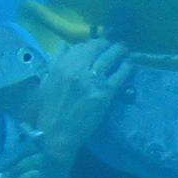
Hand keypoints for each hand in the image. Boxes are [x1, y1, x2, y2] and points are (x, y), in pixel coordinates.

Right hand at [33, 37, 134, 155]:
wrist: (57, 134)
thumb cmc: (50, 109)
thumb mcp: (47, 81)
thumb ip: (57, 61)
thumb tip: (65, 45)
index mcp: (62, 66)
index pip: (81, 46)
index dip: (92, 44)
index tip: (98, 45)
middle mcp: (77, 70)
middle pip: (98, 48)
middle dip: (108, 43)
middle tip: (115, 44)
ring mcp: (92, 81)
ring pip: (110, 58)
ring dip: (120, 51)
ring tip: (124, 49)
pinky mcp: (104, 93)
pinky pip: (119, 75)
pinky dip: (126, 67)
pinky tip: (130, 64)